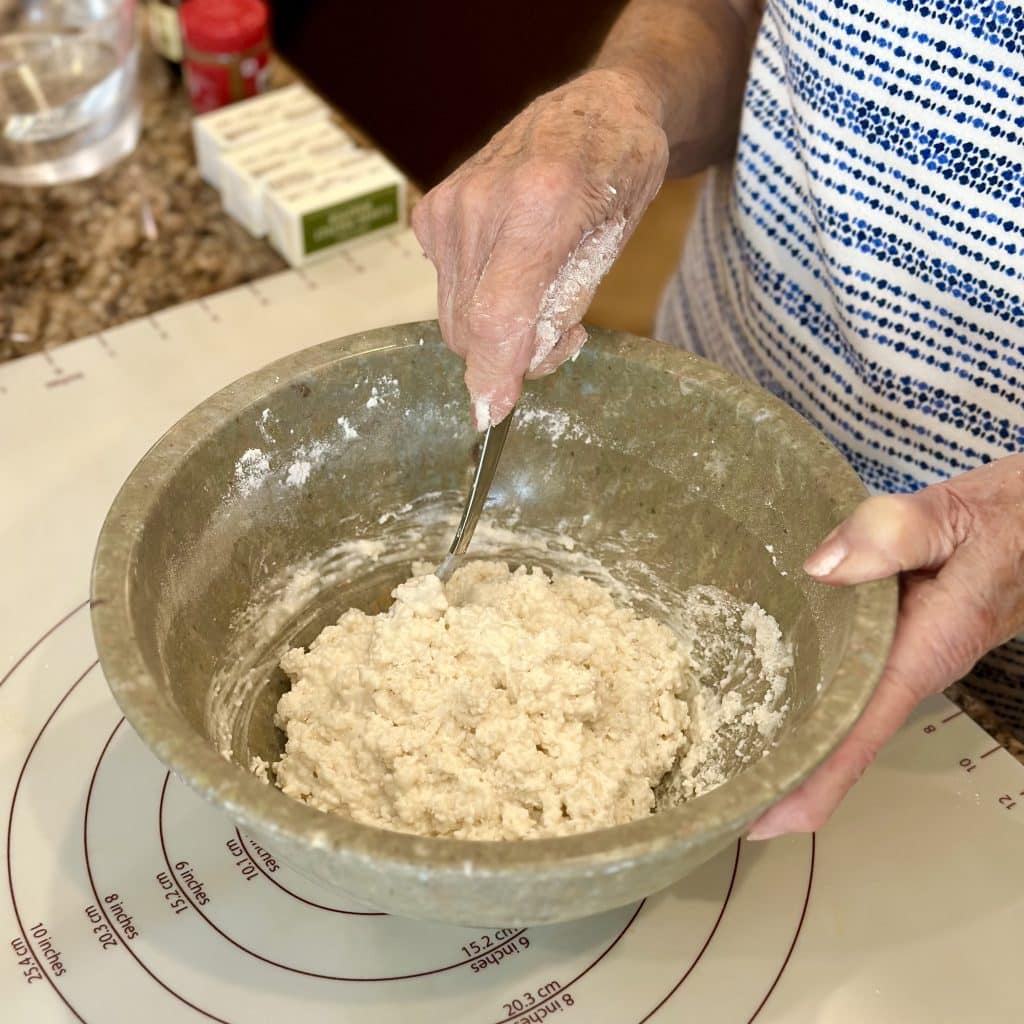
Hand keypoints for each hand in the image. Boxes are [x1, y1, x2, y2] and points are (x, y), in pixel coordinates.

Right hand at [412, 69, 668, 427]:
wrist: (594, 109)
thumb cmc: (618, 175)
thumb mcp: (610, 249)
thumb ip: (556, 315)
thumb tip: (504, 382)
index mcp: (541, 207)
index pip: (497, 317)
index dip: (492, 373)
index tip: (491, 414)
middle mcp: (483, 203)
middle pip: (469, 327)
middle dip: (509, 355)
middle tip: (559, 332)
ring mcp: (451, 204)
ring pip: (454, 315)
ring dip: (494, 330)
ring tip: (540, 295)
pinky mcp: (433, 210)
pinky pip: (447, 289)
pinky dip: (477, 299)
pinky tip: (511, 271)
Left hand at [748, 454, 1023, 839]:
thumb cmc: (999, 523)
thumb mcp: (944, 517)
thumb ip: (889, 533)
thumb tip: (817, 567)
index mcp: (919, 656)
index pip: (855, 739)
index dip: (806, 788)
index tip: (756, 820)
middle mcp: (903, 671)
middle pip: (833, 743)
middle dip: (776, 772)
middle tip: (708, 784)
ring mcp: (894, 662)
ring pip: (832, 716)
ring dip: (782, 736)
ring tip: (715, 747)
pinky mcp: (887, 642)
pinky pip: (838, 682)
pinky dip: (798, 696)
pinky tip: (755, 688)